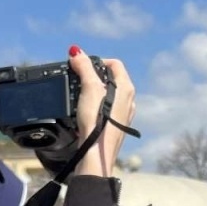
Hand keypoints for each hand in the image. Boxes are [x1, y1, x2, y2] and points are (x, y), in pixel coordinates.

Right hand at [69, 49, 135, 177]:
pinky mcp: (116, 127)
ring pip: (110, 95)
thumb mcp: (89, 88)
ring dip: (94, 92)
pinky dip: (96, 106)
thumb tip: (77, 52)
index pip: (114, 63)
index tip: (83, 66)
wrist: (97, 154)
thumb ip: (84, 67)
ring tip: (80, 97)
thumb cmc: (97, 121)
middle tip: (78, 80)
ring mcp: (124, 115)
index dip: (97, 61)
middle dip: (94, 76)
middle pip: (112, 79)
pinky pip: (107, 110)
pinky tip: (85, 113)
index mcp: (126, 87)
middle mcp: (129, 100)